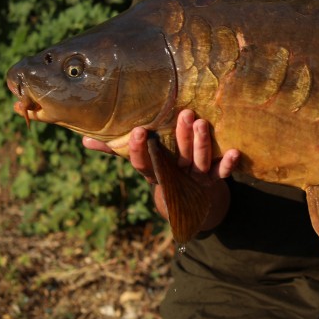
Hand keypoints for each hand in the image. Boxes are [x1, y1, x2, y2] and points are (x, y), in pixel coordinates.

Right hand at [83, 110, 238, 229]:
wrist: (189, 204)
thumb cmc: (162, 170)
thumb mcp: (142, 161)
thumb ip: (115, 149)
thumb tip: (83, 137)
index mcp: (155, 171)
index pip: (143, 163)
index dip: (140, 149)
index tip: (140, 130)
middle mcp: (175, 175)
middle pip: (177, 157)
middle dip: (181, 138)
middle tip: (185, 114)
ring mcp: (195, 178)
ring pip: (198, 161)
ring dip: (201, 144)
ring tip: (202, 123)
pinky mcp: (213, 180)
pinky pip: (222, 173)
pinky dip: (228, 165)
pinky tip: (235, 152)